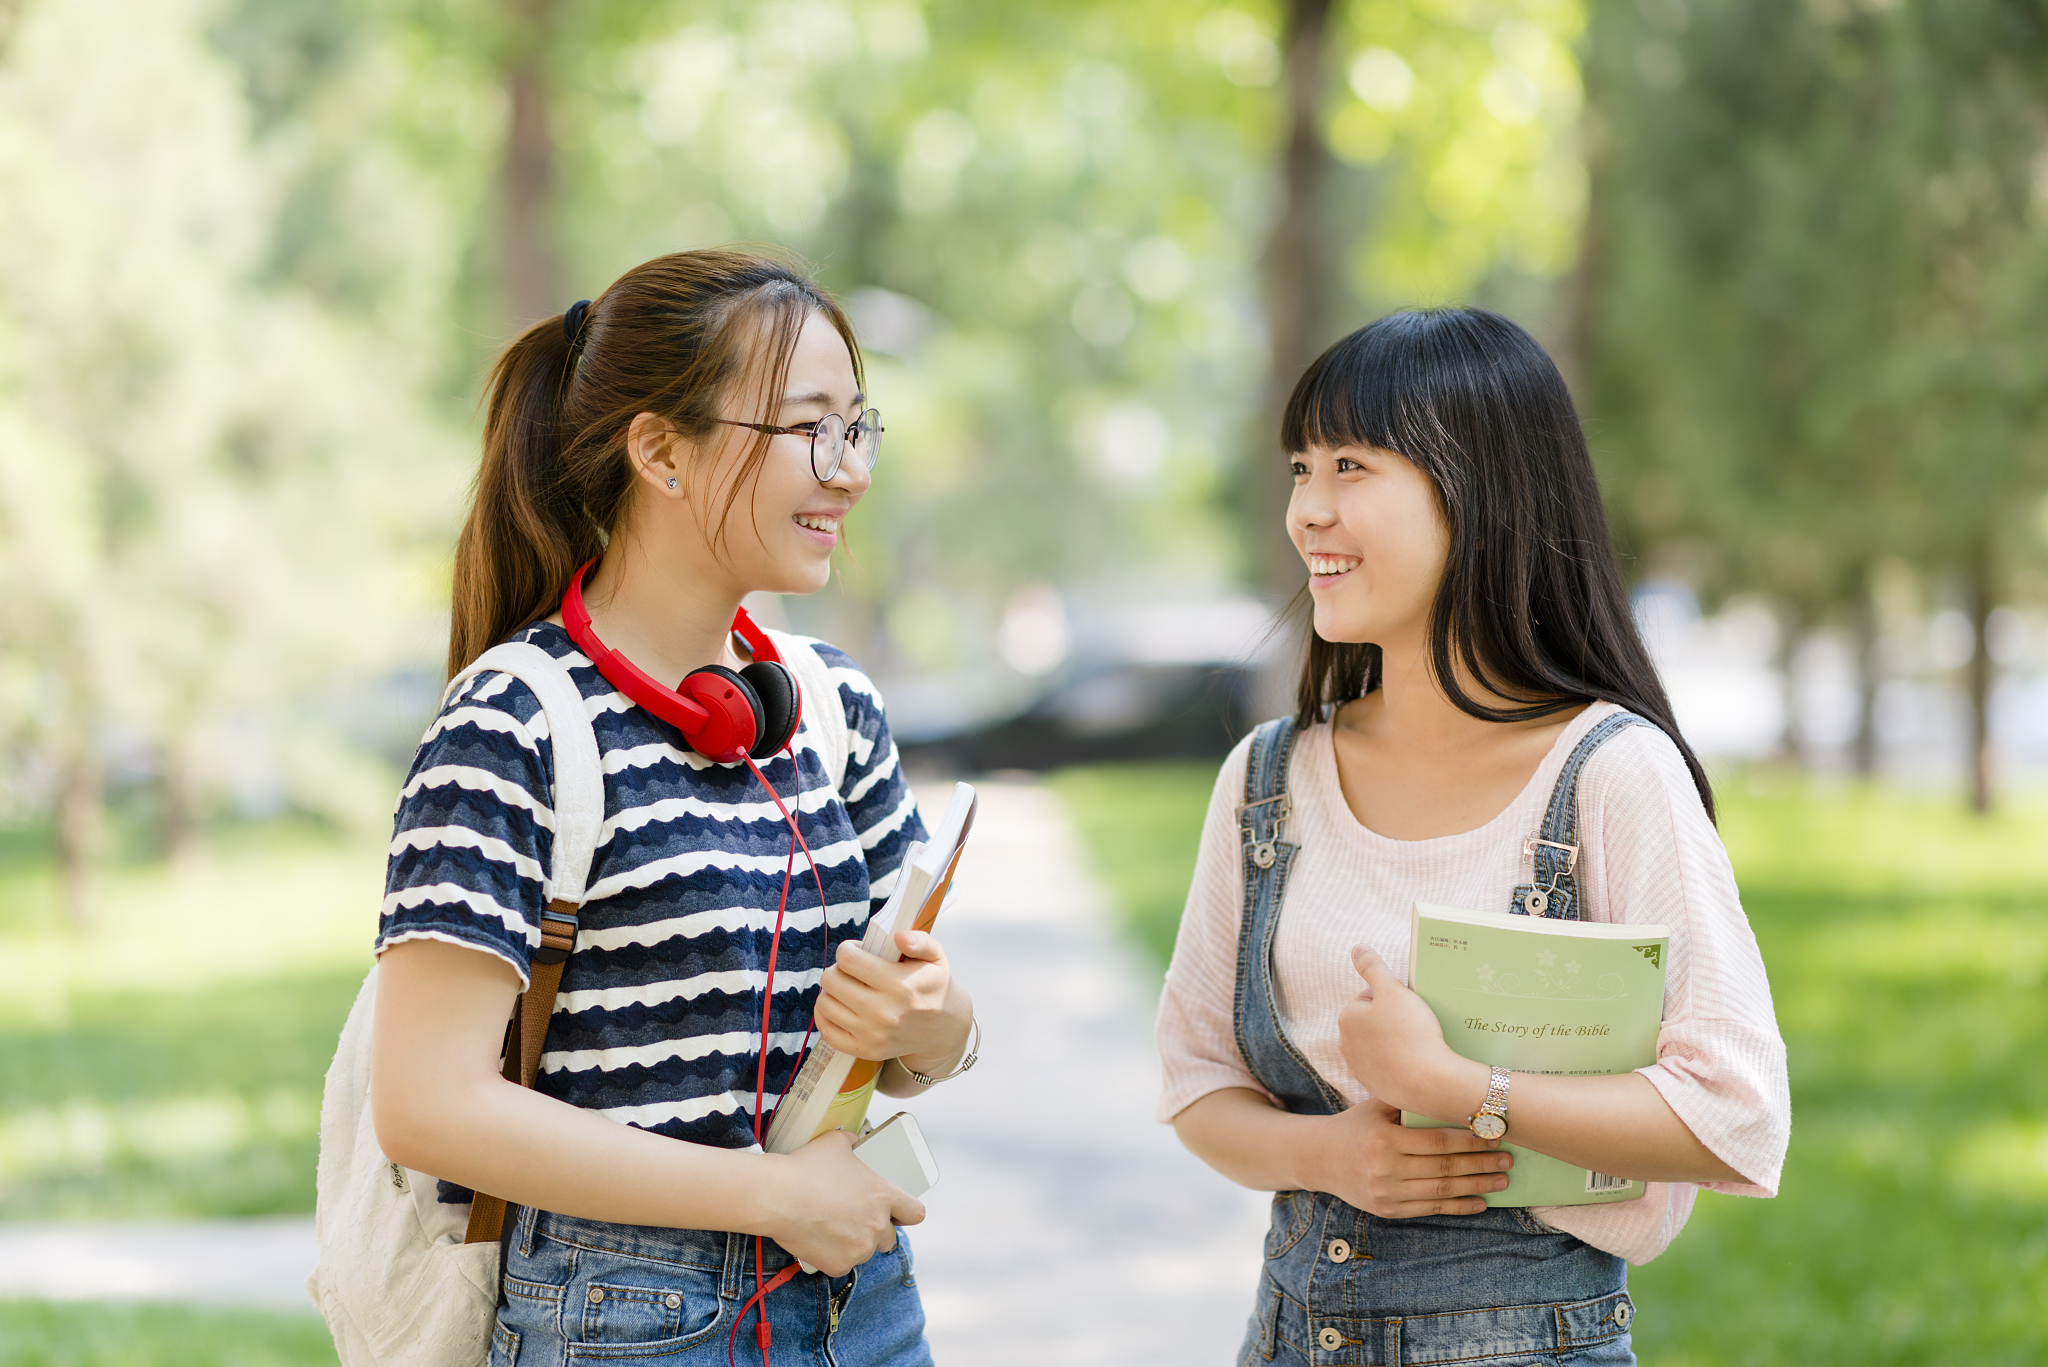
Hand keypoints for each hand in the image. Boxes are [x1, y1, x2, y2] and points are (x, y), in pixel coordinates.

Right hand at [761, 1130, 925, 1276]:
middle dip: (876, 1230)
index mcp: (884, 1196)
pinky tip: (818, 1240)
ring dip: (854, 1243)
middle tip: (856, 1219)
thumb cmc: (807, 1167)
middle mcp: (876, 1226)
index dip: (907, 1212)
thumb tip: (854, 1142)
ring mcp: (859, 1249)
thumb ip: (854, 1144)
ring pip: (864, 1251)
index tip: (899, 1213)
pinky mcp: (838, 1265)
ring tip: (832, 1227)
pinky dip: (833, 1255)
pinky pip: (842, 1264)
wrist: (776, 1196)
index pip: (915, 1213)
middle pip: (889, 1237)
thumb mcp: (837, 1143)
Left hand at [816, 928, 971, 1076]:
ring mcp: (872, 1035)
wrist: (943, 1029)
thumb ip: (920, 941)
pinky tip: (840, 1006)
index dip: (849, 950)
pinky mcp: (865, 1051)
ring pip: (824, 1004)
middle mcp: (884, 1013)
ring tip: (847, 988)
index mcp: (900, 986)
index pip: (849, 960)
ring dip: (831, 992)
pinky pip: (826, 1031)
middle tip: (852, 971)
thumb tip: (898, 937)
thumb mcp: (936, 957)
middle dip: (838, 969)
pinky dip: (827, 1016)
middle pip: (831, 980)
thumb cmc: (932, 986)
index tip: (858, 952)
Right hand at [1301, 1100, 1512, 1217]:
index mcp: (1384, 1139)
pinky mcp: (1388, 1210)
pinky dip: (1457, 1207)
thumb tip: (1448, 1084)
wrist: (1318, 1158)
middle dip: (1479, 1163)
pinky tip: (1480, 1202)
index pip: (1436, 1141)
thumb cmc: (1353, 1126)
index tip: (1494, 1135)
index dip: (1468, 1140)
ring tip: (1501, 1180)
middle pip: (1443, 1168)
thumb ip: (1407, 1099)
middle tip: (1508, 1159)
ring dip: (1475, 1186)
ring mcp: (1387, 1193)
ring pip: (1441, 1191)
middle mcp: (1386, 1168)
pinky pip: (1430, 1210)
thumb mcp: (1375, 1106)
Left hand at [1337, 945, 1478, 1117]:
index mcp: (1347, 1018)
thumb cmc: (1411, 1032)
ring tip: (1419, 1043)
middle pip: (1373, 1022)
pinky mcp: (1375, 1087)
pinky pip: (1388, 1068)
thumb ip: (1373, 967)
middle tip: (1416, 1024)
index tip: (1409, 1007)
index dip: (1392, 999)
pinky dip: (1400, 1064)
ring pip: (1380, 1046)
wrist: (1429, 1082)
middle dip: (1392, 1021)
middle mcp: (1346, 1045)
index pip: (1370, 998)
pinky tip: (1416, 1063)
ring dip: (1396, 1042)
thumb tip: (1357, 948)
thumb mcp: (1393, 990)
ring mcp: (1360, 1069)